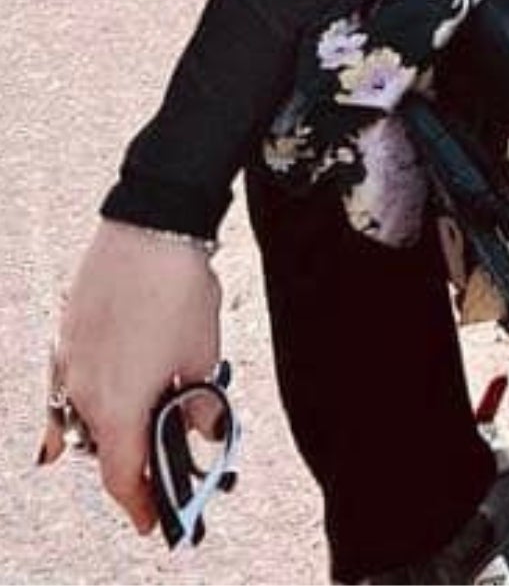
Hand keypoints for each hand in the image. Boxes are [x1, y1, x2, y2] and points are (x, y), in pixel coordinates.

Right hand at [47, 222, 222, 535]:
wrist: (150, 224)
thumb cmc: (178, 288)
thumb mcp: (202, 354)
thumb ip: (199, 404)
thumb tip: (203, 431)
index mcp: (118, 408)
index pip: (124, 478)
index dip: (141, 505)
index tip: (154, 521)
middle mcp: (82, 393)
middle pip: (101, 451)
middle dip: (129, 465)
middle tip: (156, 471)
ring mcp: (69, 363)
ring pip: (80, 420)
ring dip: (107, 433)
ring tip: (135, 434)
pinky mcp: (67, 336)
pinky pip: (68, 387)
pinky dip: (82, 403)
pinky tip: (93, 405)